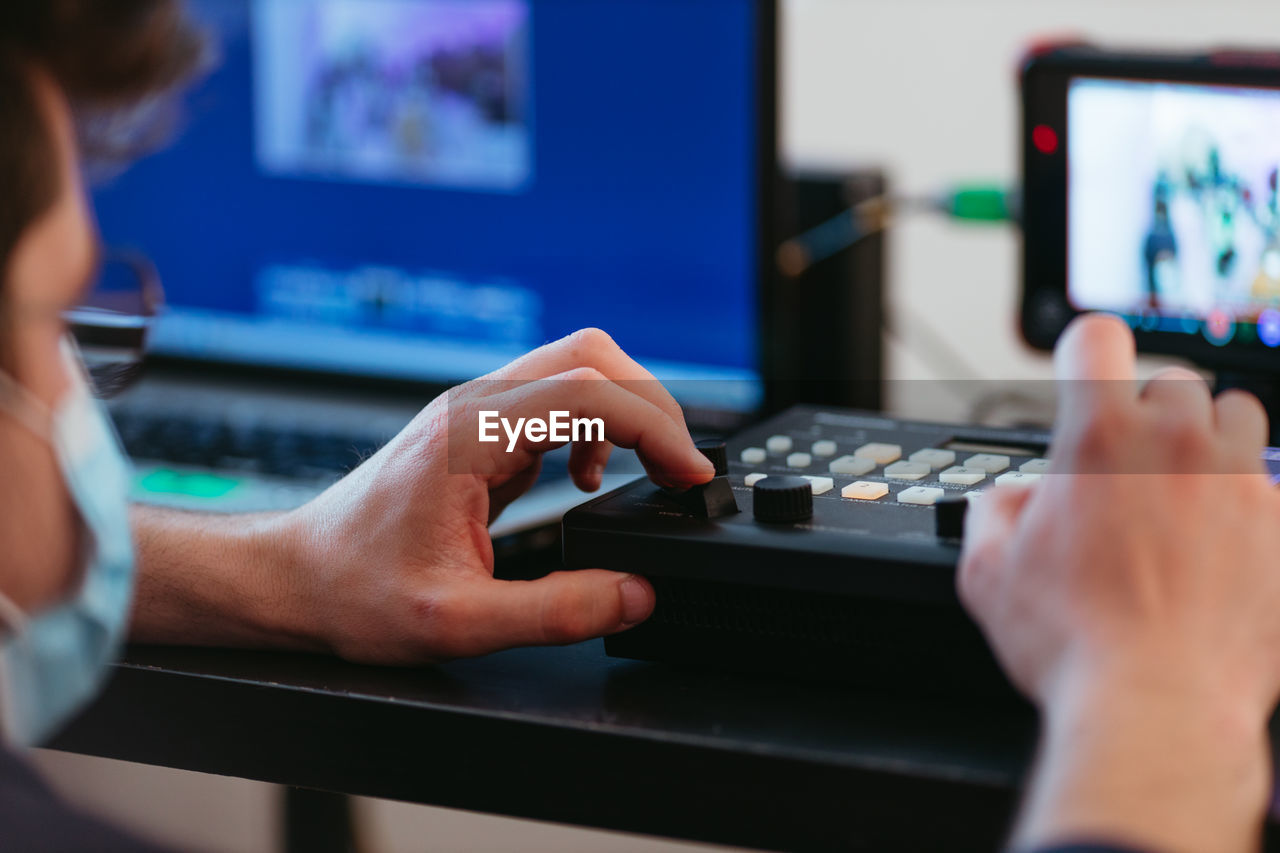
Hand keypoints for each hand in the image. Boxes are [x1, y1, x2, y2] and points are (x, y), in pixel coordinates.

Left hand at [273, 328, 712, 663]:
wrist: (297, 576)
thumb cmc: (355, 590)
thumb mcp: (457, 621)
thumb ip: (552, 612)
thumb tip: (634, 594)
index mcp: (470, 435)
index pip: (590, 392)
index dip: (656, 428)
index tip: (688, 476)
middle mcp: (475, 406)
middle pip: (591, 356)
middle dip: (652, 404)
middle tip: (677, 469)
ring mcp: (475, 411)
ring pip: (577, 368)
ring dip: (626, 411)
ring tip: (649, 471)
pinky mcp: (478, 429)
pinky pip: (556, 400)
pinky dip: (596, 427)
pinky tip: (588, 478)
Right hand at [958, 314, 1279, 852]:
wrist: (1159, 705)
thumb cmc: (1076, 643)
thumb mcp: (987, 572)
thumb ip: (994, 510)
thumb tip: (1015, 498)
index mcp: (1098, 441)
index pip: (1096, 339)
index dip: (1082, 350)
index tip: (1082, 371)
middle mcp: (1177, 446)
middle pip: (1172, 380)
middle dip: (1146, 411)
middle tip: (1126, 461)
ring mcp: (1239, 483)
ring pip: (1237, 414)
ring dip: (1206, 438)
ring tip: (1182, 488)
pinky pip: (1270, 482)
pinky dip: (1244, 499)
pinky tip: (1217, 541)